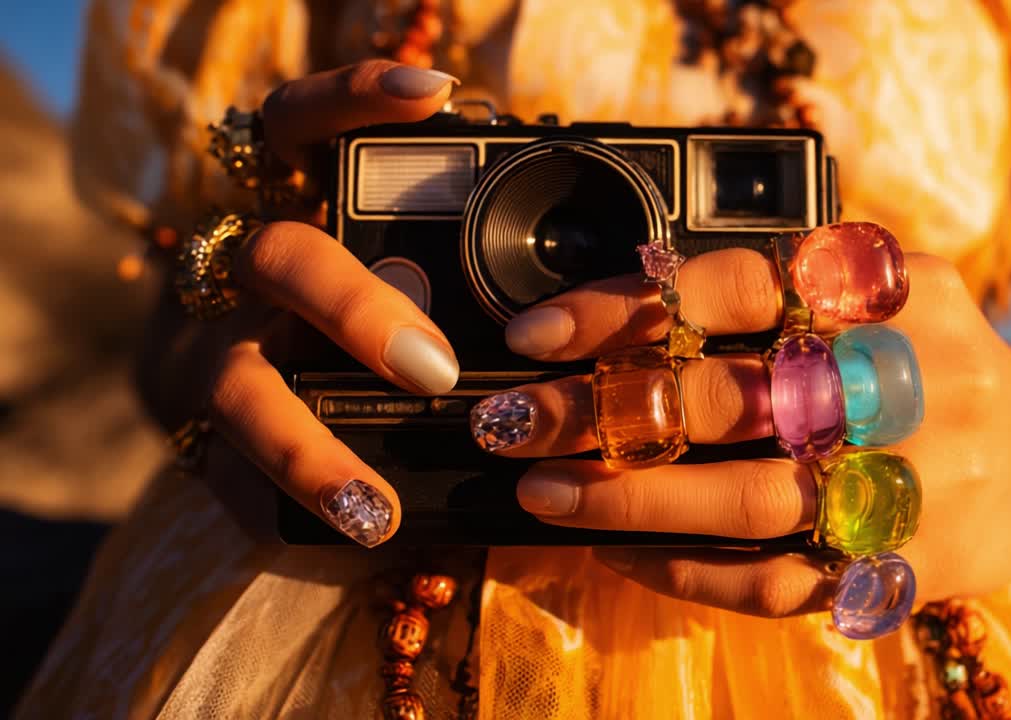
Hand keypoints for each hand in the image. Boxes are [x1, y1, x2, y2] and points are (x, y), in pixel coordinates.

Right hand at [138, 61, 460, 545]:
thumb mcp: (383, 262)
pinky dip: (294, 499)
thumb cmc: (341, 314)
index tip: (431, 99)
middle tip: (435, 371)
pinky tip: (358, 524)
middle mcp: (247, 271)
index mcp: (295, 209)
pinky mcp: (200, 433)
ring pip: (237, 382)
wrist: (228, 391)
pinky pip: (227, 469)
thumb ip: (445, 256)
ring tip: (374, 505)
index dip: (350, 101)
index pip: (297, 128)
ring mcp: (214, 353)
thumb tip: (589, 273)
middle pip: (282, 259)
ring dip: (308, 442)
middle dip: (356, 310)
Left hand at [483, 248, 1010, 614]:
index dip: (625, 307)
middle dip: (597, 413)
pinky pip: (781, 580)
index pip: (737, 284)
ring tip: (545, 497)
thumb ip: (774, 293)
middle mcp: (910, 378)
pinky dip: (690, 571)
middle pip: (729, 397)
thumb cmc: (931, 356)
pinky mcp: (911, 565)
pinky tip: (626, 555)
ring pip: (747, 500)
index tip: (533, 336)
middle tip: (508, 424)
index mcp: (890, 287)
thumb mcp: (876, 289)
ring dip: (628, 502)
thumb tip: (612, 332)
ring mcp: (916, 480)